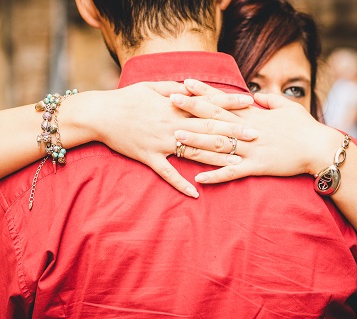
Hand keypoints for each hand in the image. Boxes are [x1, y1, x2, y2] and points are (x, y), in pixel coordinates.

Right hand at [88, 81, 254, 196]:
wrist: (100, 114)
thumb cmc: (126, 98)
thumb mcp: (151, 87)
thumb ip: (175, 89)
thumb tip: (193, 86)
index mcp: (174, 106)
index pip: (208, 105)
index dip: (230, 105)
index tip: (251, 104)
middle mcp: (171, 125)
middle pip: (208, 130)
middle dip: (233, 133)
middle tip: (256, 136)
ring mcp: (161, 143)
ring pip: (193, 153)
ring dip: (216, 159)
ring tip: (237, 164)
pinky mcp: (149, 158)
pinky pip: (168, 174)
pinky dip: (181, 185)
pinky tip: (196, 194)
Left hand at [170, 80, 343, 182]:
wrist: (319, 148)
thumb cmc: (305, 126)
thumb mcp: (286, 107)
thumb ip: (268, 101)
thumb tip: (255, 96)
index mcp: (253, 115)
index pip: (222, 100)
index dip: (203, 92)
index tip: (185, 83)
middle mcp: (248, 130)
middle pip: (214, 118)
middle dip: (191, 109)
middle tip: (170, 102)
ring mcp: (251, 149)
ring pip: (218, 145)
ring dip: (196, 142)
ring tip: (175, 138)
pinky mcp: (257, 167)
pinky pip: (232, 173)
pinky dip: (215, 176)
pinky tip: (199, 179)